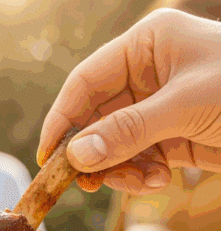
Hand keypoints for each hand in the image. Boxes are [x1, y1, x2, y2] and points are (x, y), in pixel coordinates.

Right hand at [37, 8, 220, 194]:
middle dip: (93, 153)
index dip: (62, 118)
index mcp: (147, 45)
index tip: (47, 158)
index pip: (87, 81)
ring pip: (113, 146)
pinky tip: (163, 180)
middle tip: (85, 185)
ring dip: (120, 170)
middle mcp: (149, 74)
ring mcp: (159, 109)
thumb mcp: (184, 109)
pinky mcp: (173, 139)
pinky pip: (138, 161)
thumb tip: (76, 156)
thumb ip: (127, 132)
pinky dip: (141, 176)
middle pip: (95, 119)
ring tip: (144, 182)